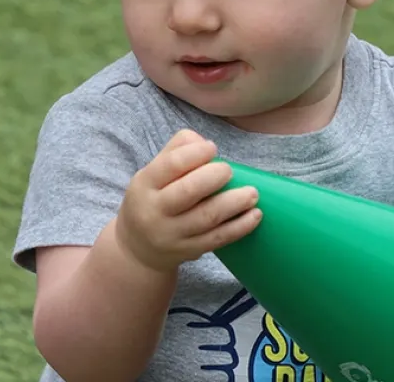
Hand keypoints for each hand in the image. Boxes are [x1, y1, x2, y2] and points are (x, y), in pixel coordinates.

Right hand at [114, 129, 262, 272]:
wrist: (138, 249)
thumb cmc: (151, 200)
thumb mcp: (152, 173)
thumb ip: (175, 151)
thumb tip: (203, 142)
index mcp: (145, 184)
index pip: (171, 165)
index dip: (195, 154)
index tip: (212, 148)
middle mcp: (155, 210)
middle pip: (189, 191)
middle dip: (214, 177)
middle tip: (229, 170)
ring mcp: (172, 234)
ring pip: (207, 217)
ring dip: (234, 203)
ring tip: (252, 193)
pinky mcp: (189, 251)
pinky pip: (218, 239)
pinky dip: (240, 227)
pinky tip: (255, 215)